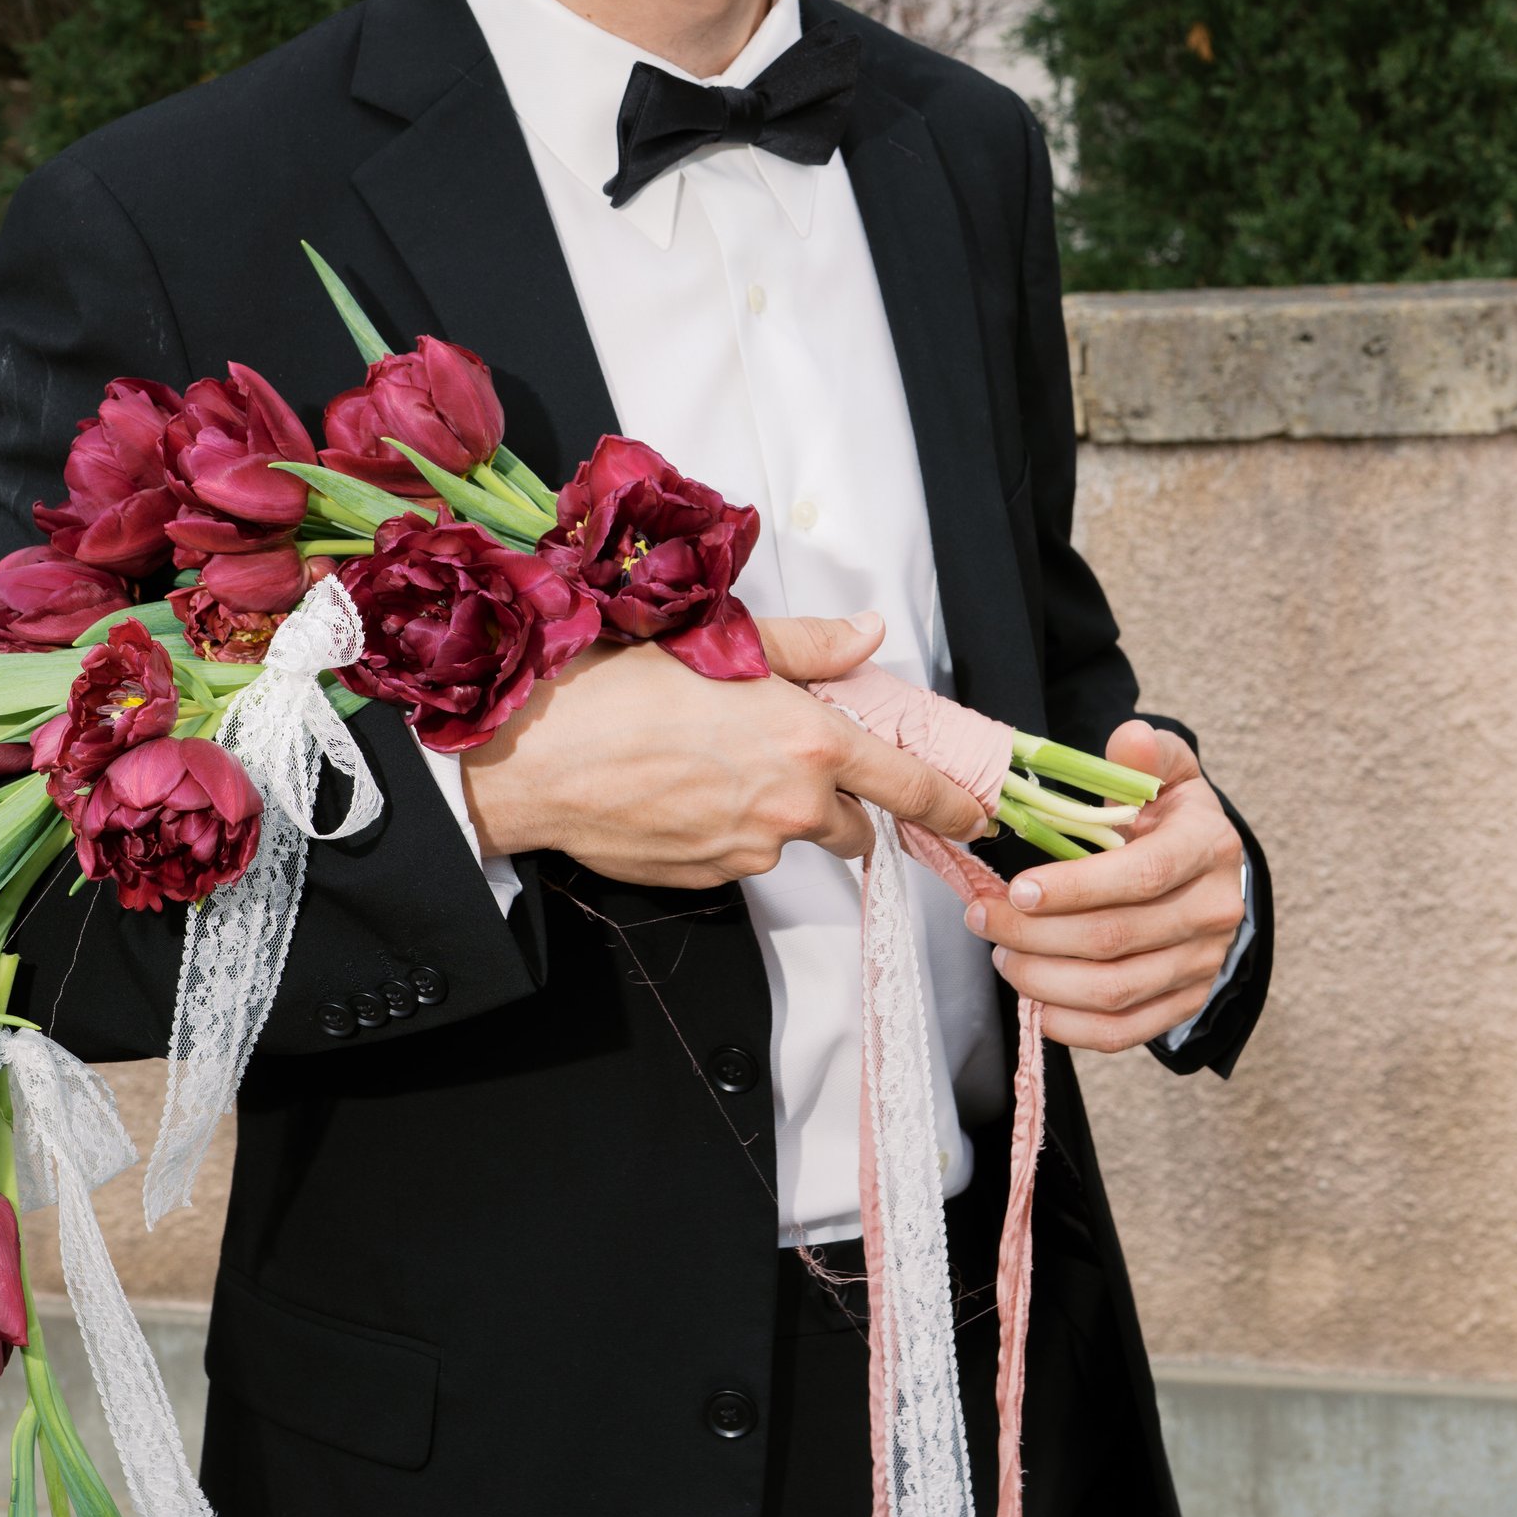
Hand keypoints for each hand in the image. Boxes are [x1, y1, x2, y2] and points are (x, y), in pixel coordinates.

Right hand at [461, 613, 985, 885]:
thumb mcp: (721, 642)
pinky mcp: (710, 879)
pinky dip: (724, 831)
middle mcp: (792, 807)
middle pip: (853, 823)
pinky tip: (678, 792)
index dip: (952, 802)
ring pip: (790, 839)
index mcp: (809, 741)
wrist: (538, 758)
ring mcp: (751, 851)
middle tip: (780, 756)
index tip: (978, 812)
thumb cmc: (619, 687)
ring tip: (707, 765)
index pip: (909, 785)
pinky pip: (739, 857)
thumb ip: (809, 646)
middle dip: (835, 798)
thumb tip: (866, 636)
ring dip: (771, 812)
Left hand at [966, 724, 1244, 1053]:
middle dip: (1036, 933)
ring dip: (1044, 978)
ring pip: (1114, 990)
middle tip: (983, 918)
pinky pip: (1126, 1031)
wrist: (1207, 870)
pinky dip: (1072, 1026)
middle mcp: (1215, 911)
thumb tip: (1128, 735)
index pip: (1141, 875)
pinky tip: (1034, 1002)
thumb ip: (1143, 756)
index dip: (1074, 887)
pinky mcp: (1185, 1002)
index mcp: (1208, 847)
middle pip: (1116, 937)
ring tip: (1001, 954)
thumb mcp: (1165, 773)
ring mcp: (1203, 964)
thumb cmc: (1170, 817)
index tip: (1016, 888)